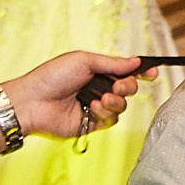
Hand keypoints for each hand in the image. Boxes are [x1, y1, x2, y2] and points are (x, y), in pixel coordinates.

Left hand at [0, 52, 151, 138]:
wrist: (33, 101)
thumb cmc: (52, 76)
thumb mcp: (83, 61)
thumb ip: (112, 63)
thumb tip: (136, 62)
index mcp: (97, 71)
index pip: (125, 71)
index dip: (141, 72)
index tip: (151, 72)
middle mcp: (99, 89)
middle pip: (128, 89)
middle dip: (128, 87)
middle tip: (119, 86)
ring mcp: (96, 107)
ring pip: (122, 106)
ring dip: (116, 102)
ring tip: (101, 99)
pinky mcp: (92, 124)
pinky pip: (111, 120)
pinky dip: (105, 113)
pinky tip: (92, 108)